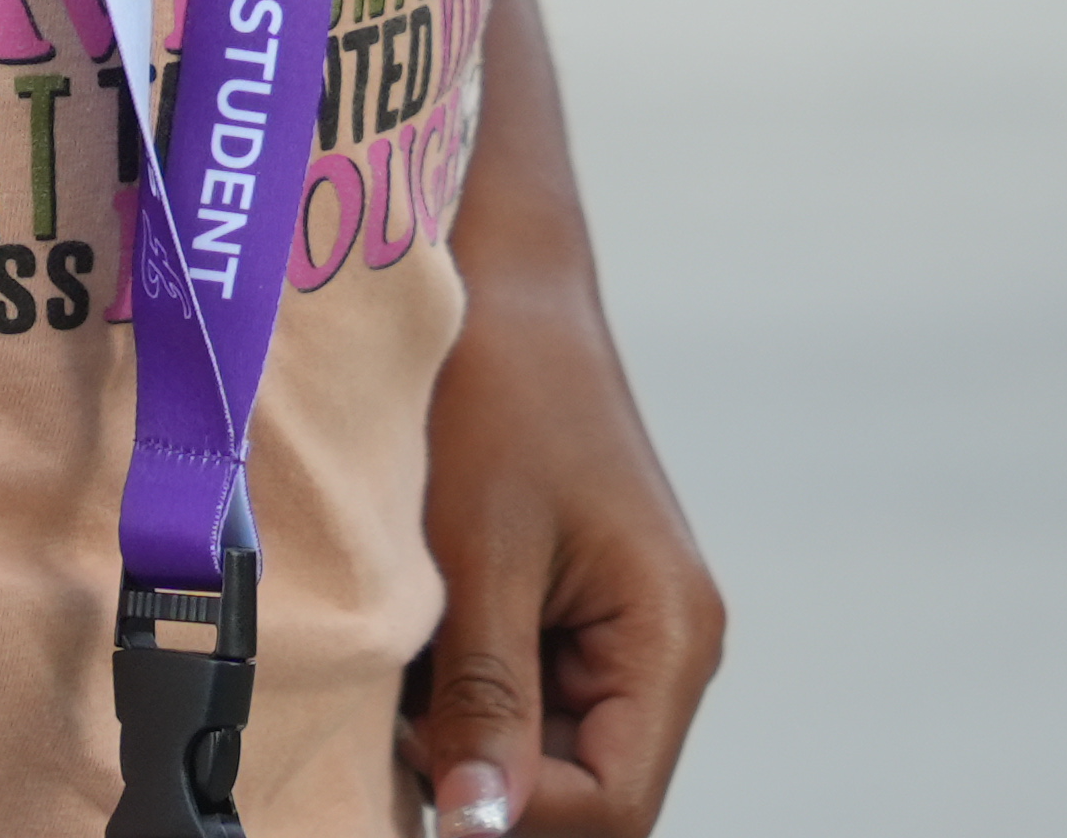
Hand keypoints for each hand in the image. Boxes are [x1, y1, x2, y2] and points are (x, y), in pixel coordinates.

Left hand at [403, 261, 725, 834]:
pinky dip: (455, 701)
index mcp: (669, 638)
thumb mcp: (481, 551)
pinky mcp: (567, 622)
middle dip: (485, 780)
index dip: (516, 813)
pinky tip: (410, 654)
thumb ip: (485, 695)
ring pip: (541, 761)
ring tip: (402, 674)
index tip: (419, 759)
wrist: (499, 283)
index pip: (612, 805)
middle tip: (397, 722)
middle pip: (583, 795)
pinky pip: (516, 707)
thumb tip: (476, 828)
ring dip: (463, 741)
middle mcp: (661, 654)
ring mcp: (616, 641)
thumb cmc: (497, 394)